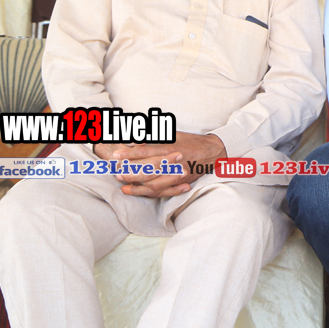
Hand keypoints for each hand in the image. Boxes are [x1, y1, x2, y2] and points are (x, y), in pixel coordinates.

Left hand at [108, 132, 226, 197]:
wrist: (213, 152)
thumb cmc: (190, 141)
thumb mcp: (173, 134)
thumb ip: (154, 137)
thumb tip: (134, 141)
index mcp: (171, 148)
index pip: (146, 152)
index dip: (130, 154)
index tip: (116, 155)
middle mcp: (174, 163)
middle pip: (148, 170)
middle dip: (131, 172)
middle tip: (116, 172)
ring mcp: (178, 175)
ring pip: (154, 183)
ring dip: (136, 185)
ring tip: (123, 183)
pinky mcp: (181, 183)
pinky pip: (162, 191)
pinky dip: (147, 193)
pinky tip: (134, 191)